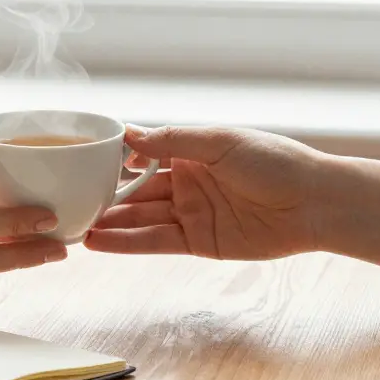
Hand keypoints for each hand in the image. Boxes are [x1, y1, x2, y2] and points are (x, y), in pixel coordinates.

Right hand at [84, 126, 323, 259]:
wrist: (315, 203)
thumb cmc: (275, 162)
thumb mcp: (220, 142)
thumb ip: (172, 141)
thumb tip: (128, 135)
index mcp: (190, 150)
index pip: (141, 152)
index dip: (112, 158)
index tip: (78, 160)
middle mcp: (185, 180)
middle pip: (134, 189)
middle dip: (101, 196)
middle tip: (64, 201)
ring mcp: (190, 212)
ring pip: (139, 217)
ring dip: (107, 222)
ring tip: (71, 227)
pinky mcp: (198, 242)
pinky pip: (154, 242)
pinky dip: (126, 243)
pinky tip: (98, 243)